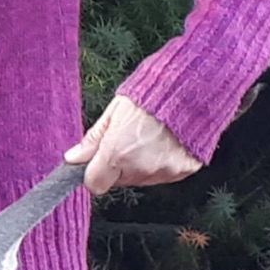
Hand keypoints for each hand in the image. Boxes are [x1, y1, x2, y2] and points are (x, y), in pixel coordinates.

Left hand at [64, 95, 201, 195]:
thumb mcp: (115, 112)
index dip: (94, 173)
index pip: (94, 184)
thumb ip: (93, 140)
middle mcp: (141, 167)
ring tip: (151, 137)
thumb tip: (73, 158)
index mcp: (118, 153)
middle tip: (129, 139)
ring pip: (141, 179)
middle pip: (118, 181)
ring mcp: (164, 171)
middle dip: (119, 166)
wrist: (196, 85)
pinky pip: (164, 174)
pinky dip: (163, 162)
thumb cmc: (155, 93)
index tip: (97, 162)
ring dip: (141, 164)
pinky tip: (167, 141)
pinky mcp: (184, 170)